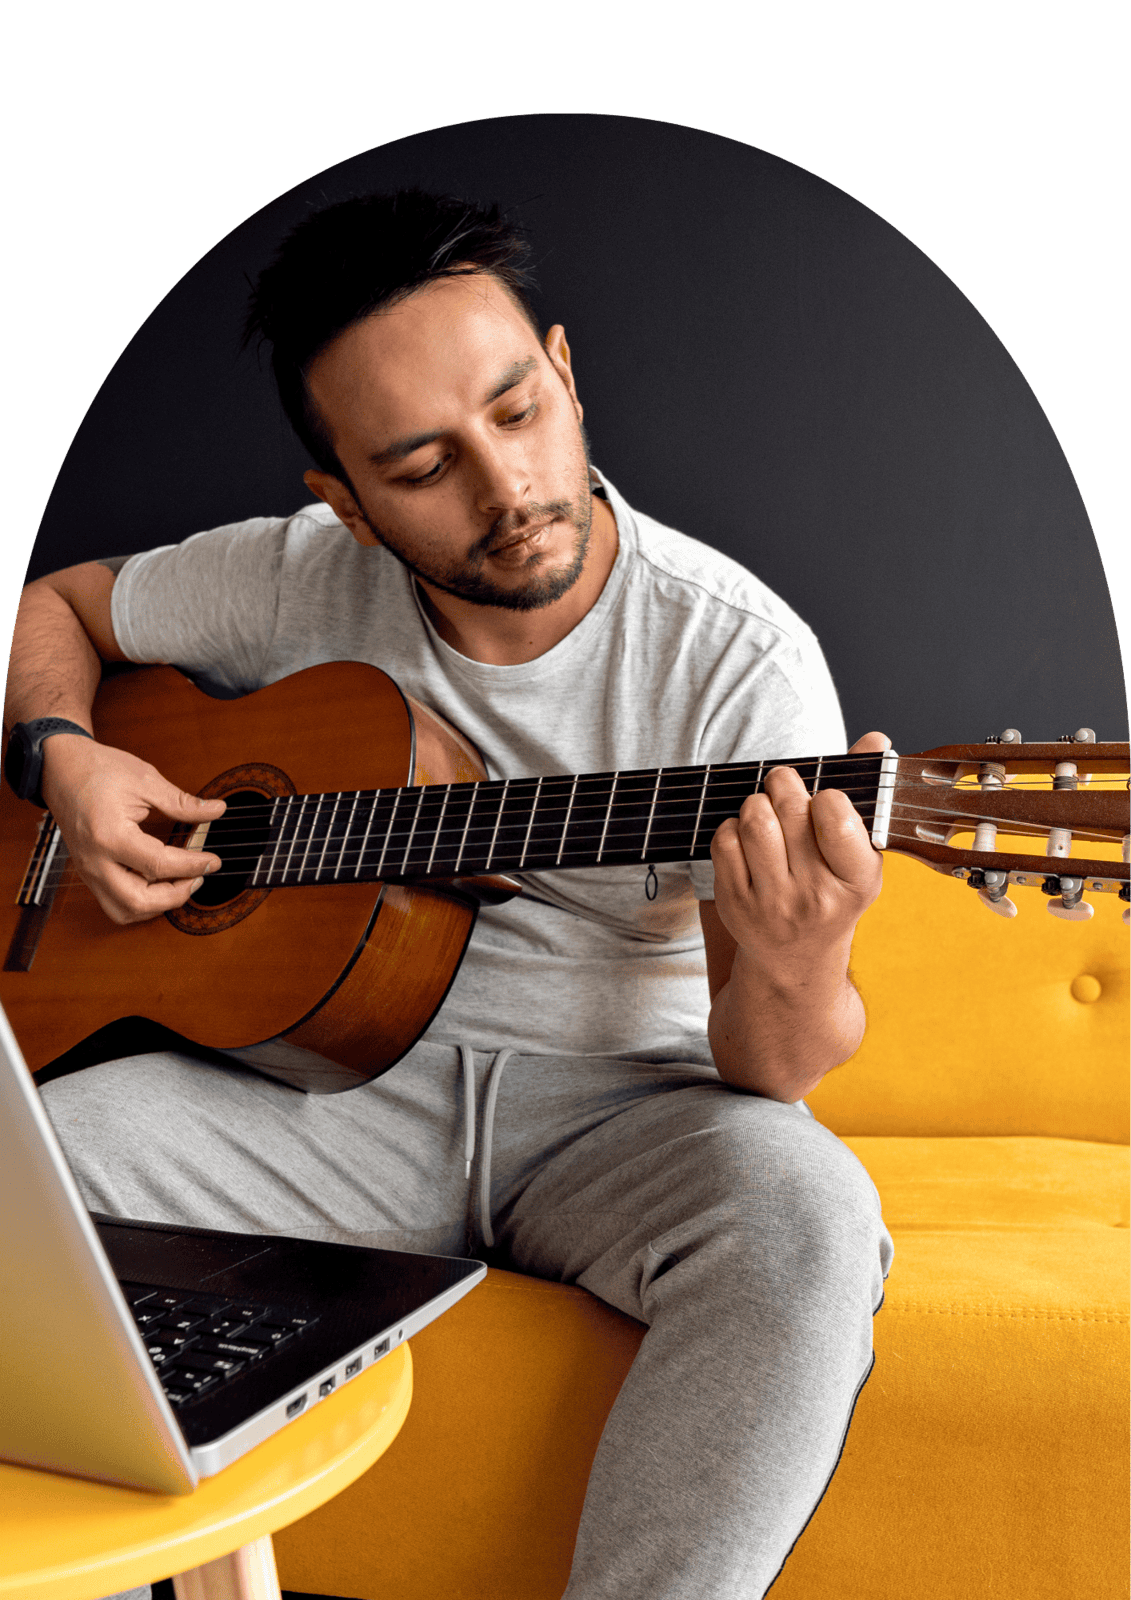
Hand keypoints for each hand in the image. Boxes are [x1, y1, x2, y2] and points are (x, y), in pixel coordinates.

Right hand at [41, 734, 224, 923]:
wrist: (60, 769)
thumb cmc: (97, 771)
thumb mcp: (144, 780)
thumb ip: (182, 802)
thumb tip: (217, 810)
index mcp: (109, 836)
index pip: (158, 865)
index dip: (192, 866)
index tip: (213, 861)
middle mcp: (95, 861)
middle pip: (138, 902)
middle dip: (176, 896)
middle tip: (199, 877)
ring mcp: (88, 870)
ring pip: (124, 911)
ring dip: (157, 906)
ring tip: (181, 883)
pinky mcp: (88, 873)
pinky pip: (114, 903)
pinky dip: (140, 903)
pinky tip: (159, 885)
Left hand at [709, 731, 888, 977]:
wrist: (796, 958)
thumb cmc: (832, 890)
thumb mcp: (859, 854)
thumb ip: (865, 794)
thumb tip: (875, 739)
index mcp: (857, 881)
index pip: (837, 819)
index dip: (827, 796)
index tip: (825, 798)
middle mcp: (816, 897)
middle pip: (789, 810)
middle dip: (783, 784)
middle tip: (784, 784)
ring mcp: (772, 903)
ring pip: (753, 822)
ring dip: (756, 803)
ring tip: (765, 808)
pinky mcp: (735, 903)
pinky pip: (724, 841)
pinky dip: (732, 828)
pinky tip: (747, 838)